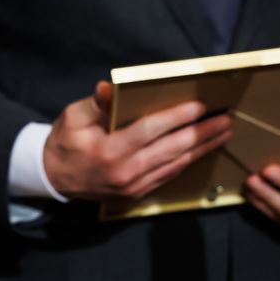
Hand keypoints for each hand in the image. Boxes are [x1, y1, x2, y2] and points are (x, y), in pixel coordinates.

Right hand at [43, 80, 232, 203]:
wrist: (54, 177)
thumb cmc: (65, 142)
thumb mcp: (73, 117)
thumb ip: (96, 103)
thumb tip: (109, 87)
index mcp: (109, 150)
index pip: (150, 130)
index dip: (177, 117)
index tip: (199, 106)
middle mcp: (125, 171)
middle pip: (172, 149)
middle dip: (202, 133)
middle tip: (225, 120)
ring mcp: (133, 185)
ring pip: (176, 164)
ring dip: (202, 148)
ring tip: (222, 134)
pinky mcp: (137, 193)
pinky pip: (169, 175)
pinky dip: (188, 161)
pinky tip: (201, 150)